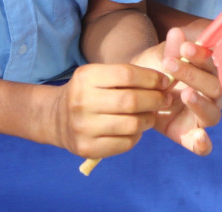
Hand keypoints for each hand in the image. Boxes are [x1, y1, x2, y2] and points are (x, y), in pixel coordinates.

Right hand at [47, 63, 171, 158]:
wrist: (55, 118)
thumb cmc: (87, 93)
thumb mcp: (97, 76)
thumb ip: (126, 76)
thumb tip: (164, 81)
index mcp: (85, 77)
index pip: (127, 75)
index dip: (151, 78)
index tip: (164, 81)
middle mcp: (82, 101)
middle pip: (132, 101)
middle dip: (156, 99)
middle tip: (166, 99)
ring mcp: (83, 127)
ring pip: (132, 124)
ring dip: (149, 119)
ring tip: (152, 114)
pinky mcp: (87, 148)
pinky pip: (125, 143)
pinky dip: (137, 136)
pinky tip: (136, 129)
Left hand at [131, 28, 221, 155]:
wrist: (133, 89)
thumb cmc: (153, 70)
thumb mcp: (160, 57)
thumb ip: (171, 49)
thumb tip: (177, 32)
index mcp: (207, 74)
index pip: (211, 65)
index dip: (201, 56)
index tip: (184, 48)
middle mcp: (210, 96)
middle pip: (214, 88)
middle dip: (194, 75)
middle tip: (171, 65)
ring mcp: (201, 117)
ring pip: (212, 114)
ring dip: (200, 104)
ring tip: (185, 94)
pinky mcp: (188, 136)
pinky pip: (202, 146)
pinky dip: (203, 144)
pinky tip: (199, 138)